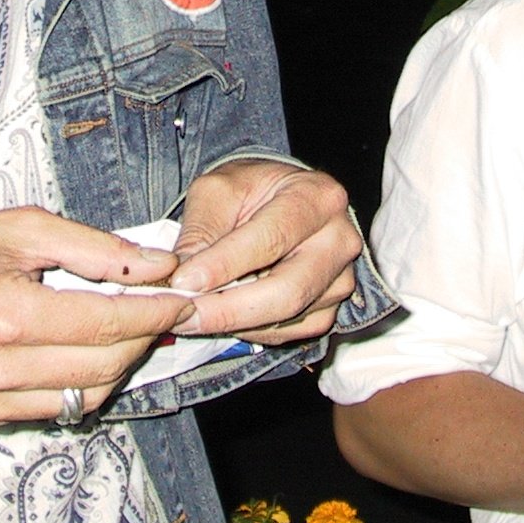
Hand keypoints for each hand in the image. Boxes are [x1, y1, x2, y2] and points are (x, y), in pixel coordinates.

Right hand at [0, 207, 190, 423]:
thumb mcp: (17, 227)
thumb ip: (93, 248)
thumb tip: (155, 263)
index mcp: (4, 314)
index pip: (105, 323)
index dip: (154, 310)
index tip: (182, 295)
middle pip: (103, 365)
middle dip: (145, 336)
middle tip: (165, 307)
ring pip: (86, 395)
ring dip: (121, 362)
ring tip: (133, 325)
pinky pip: (56, 407)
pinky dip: (86, 381)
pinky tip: (92, 348)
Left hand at [164, 159, 359, 344]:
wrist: (279, 199)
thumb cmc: (251, 189)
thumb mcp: (219, 189)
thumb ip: (202, 230)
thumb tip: (183, 279)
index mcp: (317, 197)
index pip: (272, 238)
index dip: (225, 265)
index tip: (184, 281)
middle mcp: (339, 239)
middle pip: (288, 290)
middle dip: (230, 309)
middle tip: (185, 313)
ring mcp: (340, 277)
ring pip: (288, 317)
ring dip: (236, 323)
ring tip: (196, 313)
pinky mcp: (331, 307)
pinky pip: (291, 333)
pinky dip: (253, 331)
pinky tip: (228, 315)